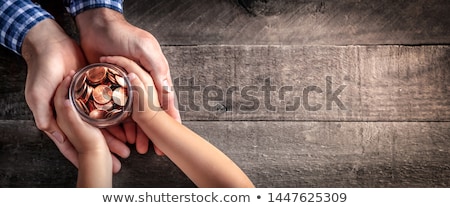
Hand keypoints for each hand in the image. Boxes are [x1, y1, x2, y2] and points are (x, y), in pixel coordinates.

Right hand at [21, 19, 127, 172]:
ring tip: (133, 143)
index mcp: (62, 117)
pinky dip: (118, 111)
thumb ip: (44, 115)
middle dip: (110, 145)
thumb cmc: (42, 69)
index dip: (92, 152)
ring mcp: (85, 101)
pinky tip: (130, 119)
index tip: (110, 162)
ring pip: (104, 121)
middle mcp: (75, 112)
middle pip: (95, 133)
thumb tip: (53, 135)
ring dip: (117, 133)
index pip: (77, 141)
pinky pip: (109, 103)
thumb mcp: (37, 95)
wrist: (50, 45)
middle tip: (126, 155)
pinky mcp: (94, 88)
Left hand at [75, 8, 180, 154]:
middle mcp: (144, 84)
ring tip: (136, 147)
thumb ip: (158, 69)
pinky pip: (117, 110)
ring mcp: (128, 88)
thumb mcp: (146, 49)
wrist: (97, 27)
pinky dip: (120, 123)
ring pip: (135, 115)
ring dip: (137, 131)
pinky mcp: (112, 89)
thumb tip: (168, 91)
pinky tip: (120, 135)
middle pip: (152, 113)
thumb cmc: (125, 35)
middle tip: (152, 149)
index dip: (171, 118)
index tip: (174, 135)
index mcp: (156, 76)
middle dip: (153, 132)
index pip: (166, 101)